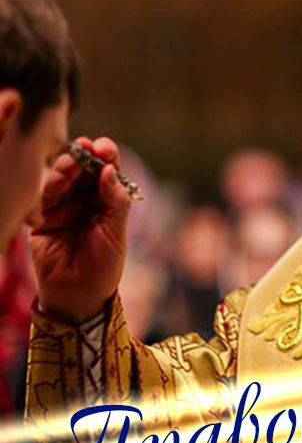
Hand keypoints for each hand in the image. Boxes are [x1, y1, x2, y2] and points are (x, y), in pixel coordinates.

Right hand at [30, 136, 131, 323]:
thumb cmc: (103, 265)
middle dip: (86, 155)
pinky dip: (54, 185)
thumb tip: (109, 170)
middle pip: (84, 169)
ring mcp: (64, 207)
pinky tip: (61, 180)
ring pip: (64, 179)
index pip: (106, 171)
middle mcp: (85, 200)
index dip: (106, 156)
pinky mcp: (44, 218)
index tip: (105, 147)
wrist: (79, 295)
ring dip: (68, 166)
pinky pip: (47, 197)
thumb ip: (114, 200)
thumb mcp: (116, 232)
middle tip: (88, 146)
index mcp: (106, 200)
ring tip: (73, 161)